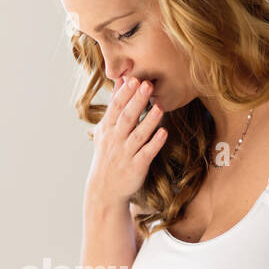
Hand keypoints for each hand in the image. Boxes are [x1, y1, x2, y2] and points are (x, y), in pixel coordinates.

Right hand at [86, 76, 166, 205]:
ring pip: (138, 135)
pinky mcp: (136, 167)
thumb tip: (121, 79)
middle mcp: (115, 140)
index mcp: (107, 129)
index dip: (125, 93)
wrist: (104, 189)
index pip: (116, 108)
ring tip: (159, 107)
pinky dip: (155, 143)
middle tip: (147, 84)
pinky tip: (164, 132)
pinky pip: (146, 153)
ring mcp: (125, 154)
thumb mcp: (106, 130)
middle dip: (137, 101)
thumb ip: (115, 105)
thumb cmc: (108, 155)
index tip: (133, 79)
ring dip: (149, 121)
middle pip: (127, 118)